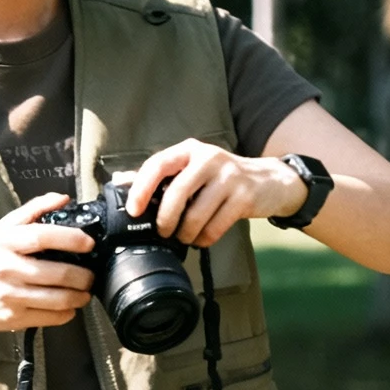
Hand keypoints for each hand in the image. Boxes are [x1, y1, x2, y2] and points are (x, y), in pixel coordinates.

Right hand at [0, 194, 93, 333]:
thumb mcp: (3, 229)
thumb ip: (33, 210)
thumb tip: (63, 198)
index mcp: (6, 242)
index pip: (42, 236)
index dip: (71, 238)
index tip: (88, 242)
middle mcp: (8, 268)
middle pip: (57, 273)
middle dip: (83, 276)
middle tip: (91, 275)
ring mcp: (11, 296)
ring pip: (58, 299)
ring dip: (80, 296)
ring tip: (85, 292)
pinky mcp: (13, 318)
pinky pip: (50, 317)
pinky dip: (67, 313)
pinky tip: (69, 307)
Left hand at [125, 139, 304, 245]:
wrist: (269, 181)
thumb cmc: (222, 179)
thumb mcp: (192, 169)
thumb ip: (160, 176)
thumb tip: (120, 181)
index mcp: (190, 150)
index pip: (158, 164)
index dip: (141, 189)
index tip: (134, 211)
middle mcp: (208, 158)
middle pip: (176, 193)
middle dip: (165, 220)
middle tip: (164, 231)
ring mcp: (228, 176)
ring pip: (196, 215)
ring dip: (186, 234)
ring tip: (185, 236)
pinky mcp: (244, 197)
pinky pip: (215, 227)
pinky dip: (204, 239)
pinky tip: (203, 238)